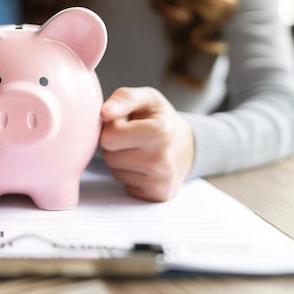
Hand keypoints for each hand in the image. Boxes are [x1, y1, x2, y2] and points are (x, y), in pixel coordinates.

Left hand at [99, 87, 193, 201]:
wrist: (188, 146)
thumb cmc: (162, 119)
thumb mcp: (147, 99)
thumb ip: (124, 97)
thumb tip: (105, 111)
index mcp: (159, 132)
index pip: (108, 137)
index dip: (113, 128)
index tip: (128, 124)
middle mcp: (161, 160)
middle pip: (109, 156)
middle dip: (116, 146)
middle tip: (134, 139)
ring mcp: (161, 181)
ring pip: (115, 172)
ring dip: (121, 161)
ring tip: (140, 151)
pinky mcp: (158, 195)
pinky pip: (125, 186)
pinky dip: (130, 176)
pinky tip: (144, 166)